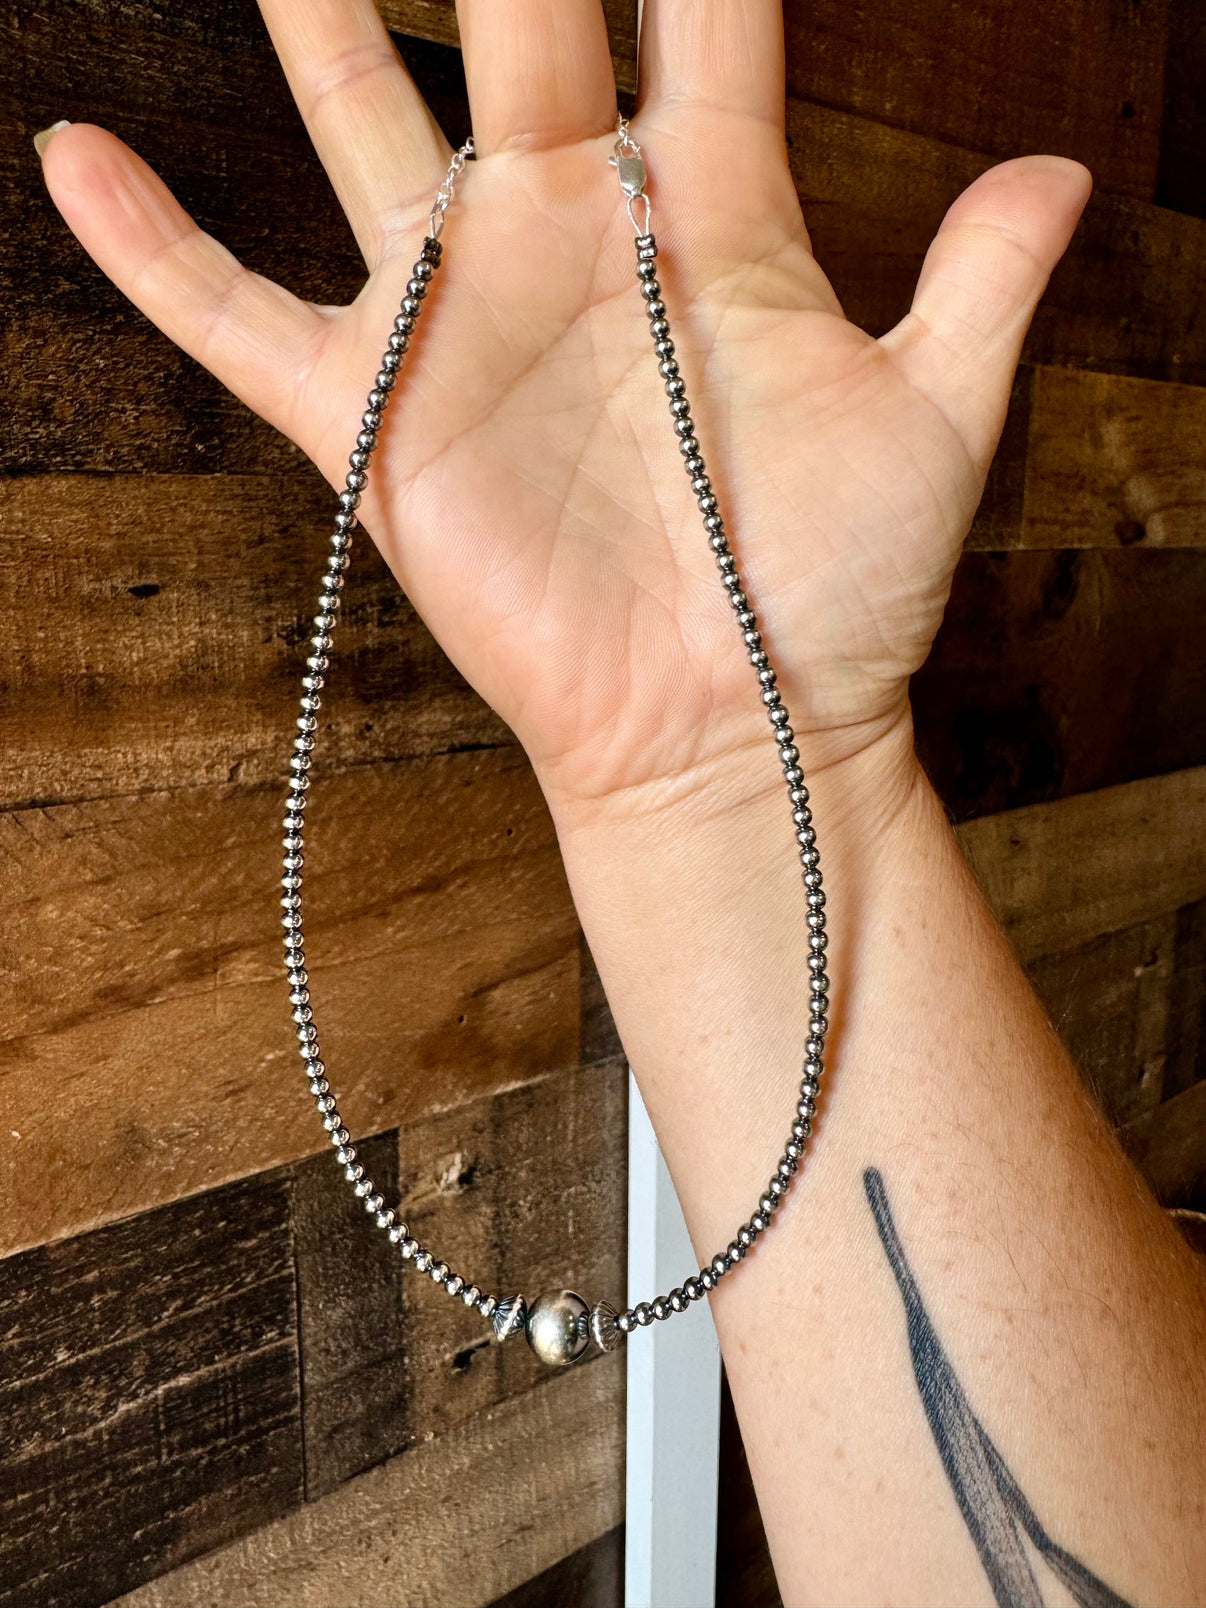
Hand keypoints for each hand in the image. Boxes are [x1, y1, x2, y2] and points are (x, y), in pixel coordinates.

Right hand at [39, 0, 1090, 824]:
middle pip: (518, 20)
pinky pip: (236, 322)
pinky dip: (155, 252)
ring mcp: (462, 321)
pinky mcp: (376, 425)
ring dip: (317, 18)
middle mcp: (571, 235)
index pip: (699, 12)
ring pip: (362, 123)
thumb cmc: (830, 592)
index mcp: (708, 213)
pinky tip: (72, 155)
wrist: (731, 728)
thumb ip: (978, 290)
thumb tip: (1063, 171)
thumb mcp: (929, 429)